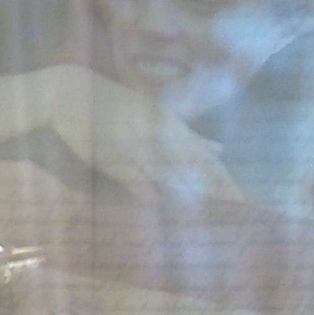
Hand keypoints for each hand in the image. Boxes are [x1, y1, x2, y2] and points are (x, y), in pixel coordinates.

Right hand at [37, 68, 244, 205]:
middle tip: (237, 213)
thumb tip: (220, 150)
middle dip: (215, 191)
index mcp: (169, 125)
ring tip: (208, 219)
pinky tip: (164, 214)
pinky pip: (137, 186)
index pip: (204, 158)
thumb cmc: (116, 103)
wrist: (72, 95)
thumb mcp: (156, 113)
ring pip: (167, 180)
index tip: (242, 200)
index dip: (222, 179)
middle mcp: (155, 138)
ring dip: (186, 199)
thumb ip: (187, 135)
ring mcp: (134, 151)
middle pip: (192, 170)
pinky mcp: (112, 163)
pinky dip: (152, 200)